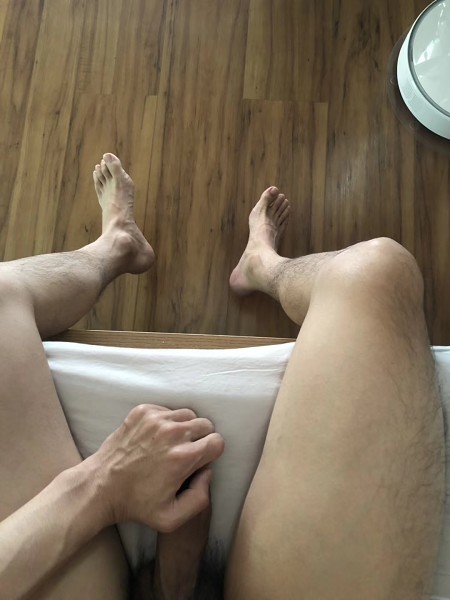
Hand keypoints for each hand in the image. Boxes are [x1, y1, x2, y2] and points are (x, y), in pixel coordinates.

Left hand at [89, 404, 223, 532]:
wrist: (100, 486)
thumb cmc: (136, 504)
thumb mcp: (172, 518)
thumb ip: (200, 499)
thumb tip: (208, 472)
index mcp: (183, 457)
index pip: (218, 441)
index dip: (211, 453)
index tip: (199, 461)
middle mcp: (172, 433)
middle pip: (206, 424)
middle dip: (201, 439)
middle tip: (186, 452)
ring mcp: (156, 419)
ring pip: (188, 414)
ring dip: (185, 427)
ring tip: (172, 443)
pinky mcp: (142, 411)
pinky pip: (167, 410)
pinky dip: (167, 420)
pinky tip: (155, 438)